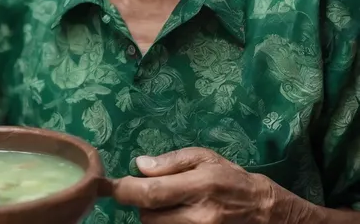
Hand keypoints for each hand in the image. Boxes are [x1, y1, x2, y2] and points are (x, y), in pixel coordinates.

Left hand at [112, 147, 311, 223]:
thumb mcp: (205, 158)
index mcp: (199, 186)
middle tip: (153, 193)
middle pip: (147, 218)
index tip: (111, 187)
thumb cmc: (231, 178)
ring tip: (168, 206)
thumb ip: (172, 162)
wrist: (263, 212)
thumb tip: (139, 164)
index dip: (125, 191)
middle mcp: (199, 217)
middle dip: (142, 204)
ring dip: (153, 218)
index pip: (151, 193)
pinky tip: (174, 216)